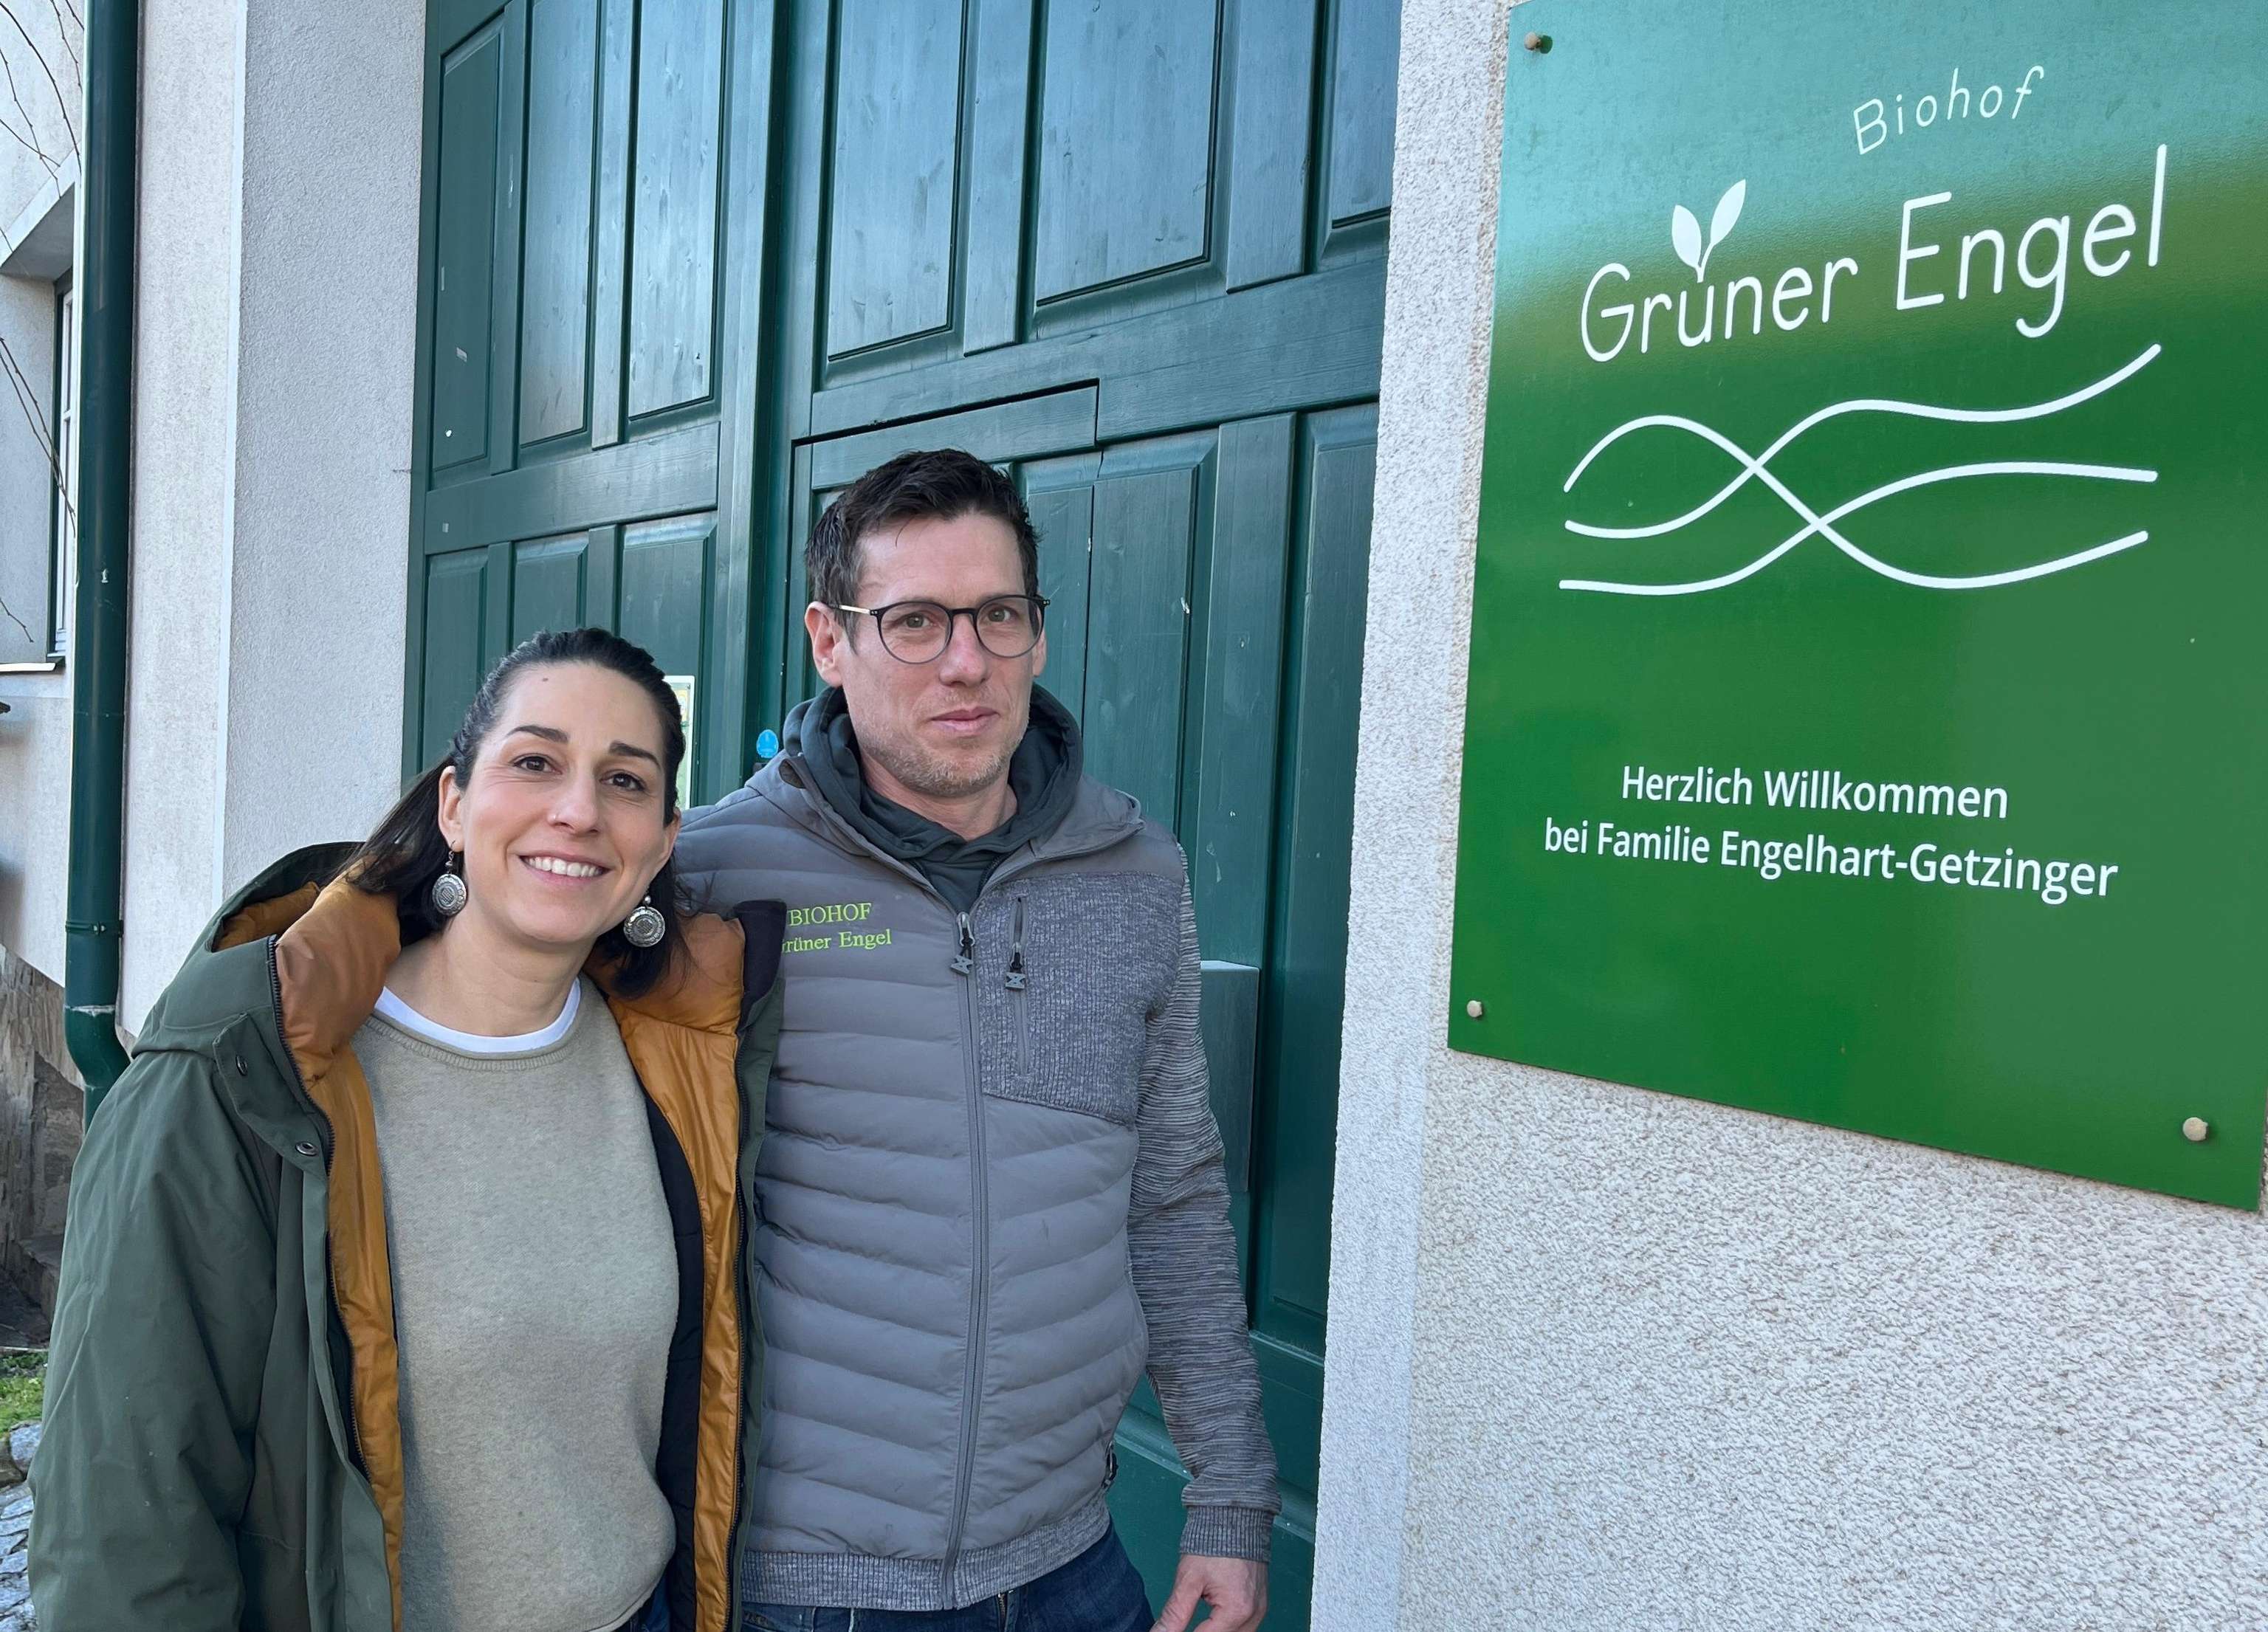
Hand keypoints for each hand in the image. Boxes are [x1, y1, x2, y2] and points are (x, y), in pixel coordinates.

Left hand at [1150, 1554, 1266, 1631]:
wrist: (1236, 1518)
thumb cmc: (1214, 1543)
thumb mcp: (1188, 1579)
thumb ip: (1175, 1613)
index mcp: (1236, 1610)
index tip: (1171, 1630)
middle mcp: (1253, 1615)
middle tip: (1181, 1624)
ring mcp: (1259, 1611)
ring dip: (1215, 1631)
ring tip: (1198, 1622)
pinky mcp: (1260, 1605)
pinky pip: (1243, 1628)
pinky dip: (1226, 1627)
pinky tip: (1212, 1621)